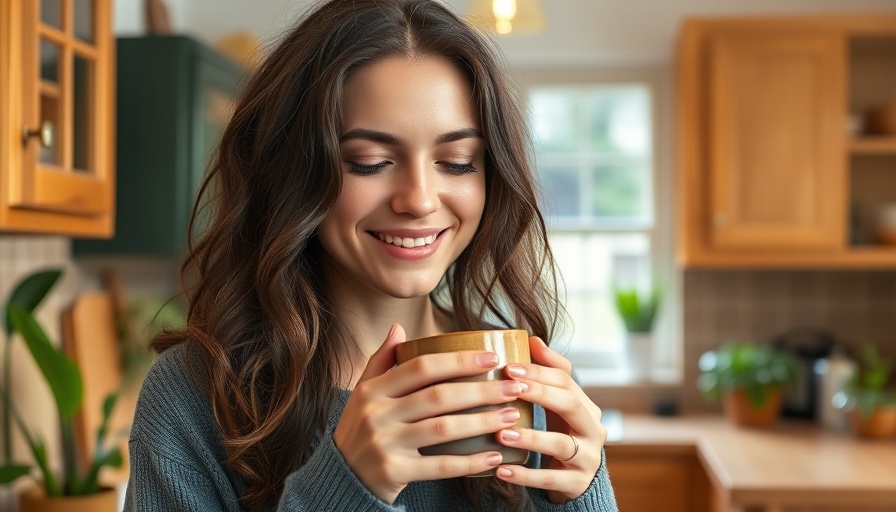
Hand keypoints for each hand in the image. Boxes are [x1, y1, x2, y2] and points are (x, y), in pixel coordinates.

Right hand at [332, 323, 528, 503]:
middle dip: (481, 391)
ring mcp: (384, 445)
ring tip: (511, 417)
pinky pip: (440, 466)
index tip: (491, 359)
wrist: (340, 478)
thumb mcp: (363, 393)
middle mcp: (376, 414)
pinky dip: (470, 462)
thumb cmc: (360, 430)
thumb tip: (398, 327)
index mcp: (372, 390)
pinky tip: (494, 456)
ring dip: (482, 422)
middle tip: (514, 388)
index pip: (421, 367)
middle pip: (438, 396)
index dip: (458, 361)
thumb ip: (381, 361)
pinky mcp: (393, 473)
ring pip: (443, 429)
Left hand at [494, 336, 606, 502]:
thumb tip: (532, 339)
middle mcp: (593, 429)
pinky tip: (501, 471)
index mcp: (586, 406)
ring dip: (530, 437)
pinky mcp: (577, 484)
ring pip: (560, 444)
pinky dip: (525, 476)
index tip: (508, 367)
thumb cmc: (560, 433)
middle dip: (539, 394)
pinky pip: (550, 479)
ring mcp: (588, 458)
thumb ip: (548, 373)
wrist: (574, 479)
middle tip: (508, 389)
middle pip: (569, 404)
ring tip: (501, 433)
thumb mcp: (556, 404)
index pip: (566, 381)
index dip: (538, 372)